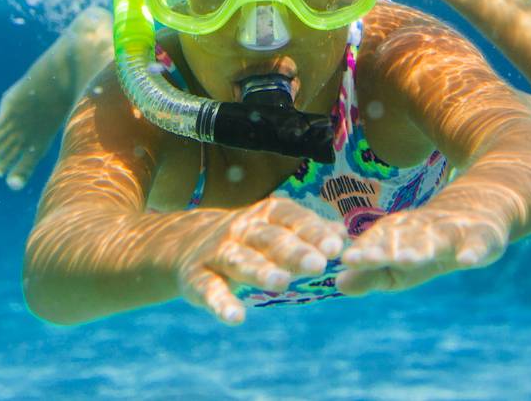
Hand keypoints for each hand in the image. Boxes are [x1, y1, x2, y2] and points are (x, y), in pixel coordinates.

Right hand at [175, 197, 347, 323]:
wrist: (187, 242)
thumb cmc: (250, 239)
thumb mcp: (279, 228)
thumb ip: (310, 232)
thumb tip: (343, 234)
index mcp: (267, 213)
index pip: (294, 219)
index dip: (314, 232)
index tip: (336, 248)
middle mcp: (242, 228)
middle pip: (270, 239)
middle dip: (294, 252)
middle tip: (318, 265)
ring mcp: (217, 251)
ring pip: (241, 260)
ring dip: (261, 271)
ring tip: (282, 283)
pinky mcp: (196, 277)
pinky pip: (209, 290)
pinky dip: (221, 304)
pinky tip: (236, 318)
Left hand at [336, 204, 507, 295]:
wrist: (481, 209)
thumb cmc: (431, 245)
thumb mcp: (402, 265)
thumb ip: (372, 275)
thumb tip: (338, 283)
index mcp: (402, 235)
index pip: (380, 243)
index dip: (366, 251)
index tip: (348, 259)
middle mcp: (424, 230)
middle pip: (403, 240)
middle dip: (385, 249)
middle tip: (367, 259)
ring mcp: (454, 232)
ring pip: (436, 241)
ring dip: (421, 249)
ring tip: (406, 259)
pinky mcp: (482, 237)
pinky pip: (478, 245)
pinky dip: (473, 252)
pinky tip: (467, 260)